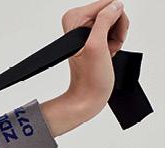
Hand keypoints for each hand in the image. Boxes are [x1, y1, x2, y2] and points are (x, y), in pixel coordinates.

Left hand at [60, 0, 129, 120]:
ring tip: (108, 52)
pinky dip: (114, 42)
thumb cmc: (89, 78)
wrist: (87, 97)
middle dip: (116, 30)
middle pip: (111, 12)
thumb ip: (104, 21)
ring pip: (114, 22)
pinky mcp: (92, 39)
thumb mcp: (98, 46)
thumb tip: (114, 5)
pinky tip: (108, 54)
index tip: (108, 37)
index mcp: (73, 20)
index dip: (114, 21)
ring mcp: (85, 32)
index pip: (106, 4)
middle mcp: (77, 23)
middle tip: (108, 47)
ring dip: (116, 37)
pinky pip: (113, 32)